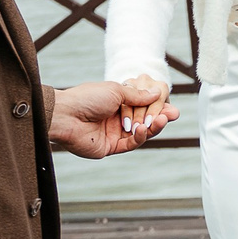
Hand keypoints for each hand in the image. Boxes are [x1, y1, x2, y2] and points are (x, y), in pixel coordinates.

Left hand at [49, 79, 178, 157]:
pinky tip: (144, 129)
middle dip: (159, 117)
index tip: (171, 106)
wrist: (65, 114)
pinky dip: (139, 137)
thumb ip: (137, 95)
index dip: (157, 107)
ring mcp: (114, 134)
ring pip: (140, 133)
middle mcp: (116, 119)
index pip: (143, 106)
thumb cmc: (86, 98)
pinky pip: (130, 144)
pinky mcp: (110, 147)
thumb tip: (156, 93)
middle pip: (144, 121)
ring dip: (152, 127)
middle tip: (172, 114)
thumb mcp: (116, 91)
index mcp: (117, 103)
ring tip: (161, 120)